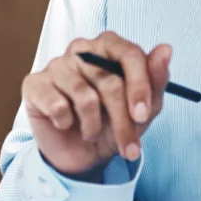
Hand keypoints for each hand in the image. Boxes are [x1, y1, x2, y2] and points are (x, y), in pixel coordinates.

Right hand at [20, 33, 172, 177]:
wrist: (81, 153)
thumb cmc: (112, 123)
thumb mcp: (142, 110)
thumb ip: (155, 80)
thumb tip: (166, 49)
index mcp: (109, 47)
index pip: (128, 53)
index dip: (139, 86)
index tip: (143, 116)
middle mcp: (81, 49)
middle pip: (107, 79)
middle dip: (122, 119)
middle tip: (129, 146)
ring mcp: (56, 65)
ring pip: (84, 95)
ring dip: (94, 125)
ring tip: (93, 133)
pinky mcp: (34, 84)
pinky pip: (57, 104)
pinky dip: (66, 123)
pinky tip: (66, 124)